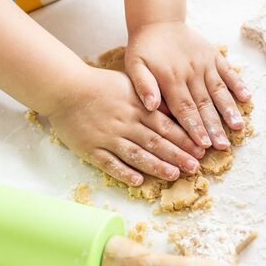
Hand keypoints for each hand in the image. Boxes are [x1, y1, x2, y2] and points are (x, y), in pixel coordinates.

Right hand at [48, 66, 203, 185]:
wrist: (65, 88)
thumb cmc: (100, 85)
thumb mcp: (130, 84)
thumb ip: (151, 98)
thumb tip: (174, 111)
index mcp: (136, 108)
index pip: (166, 126)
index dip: (184, 139)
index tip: (200, 150)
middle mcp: (125, 123)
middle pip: (155, 142)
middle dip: (177, 155)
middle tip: (194, 167)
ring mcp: (108, 137)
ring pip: (136, 155)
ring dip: (156, 166)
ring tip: (173, 175)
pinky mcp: (91, 149)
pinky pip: (109, 164)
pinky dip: (124, 173)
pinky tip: (138, 182)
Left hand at [125, 22, 250, 149]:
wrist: (158, 20)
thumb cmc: (145, 48)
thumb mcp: (134, 65)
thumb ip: (143, 86)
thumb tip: (152, 106)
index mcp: (170, 79)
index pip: (184, 109)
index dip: (195, 128)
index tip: (204, 146)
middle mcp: (191, 73)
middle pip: (204, 105)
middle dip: (214, 127)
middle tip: (223, 146)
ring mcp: (204, 64)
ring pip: (219, 91)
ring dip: (229, 110)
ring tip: (238, 127)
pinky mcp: (213, 56)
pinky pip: (228, 72)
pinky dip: (238, 85)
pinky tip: (247, 98)